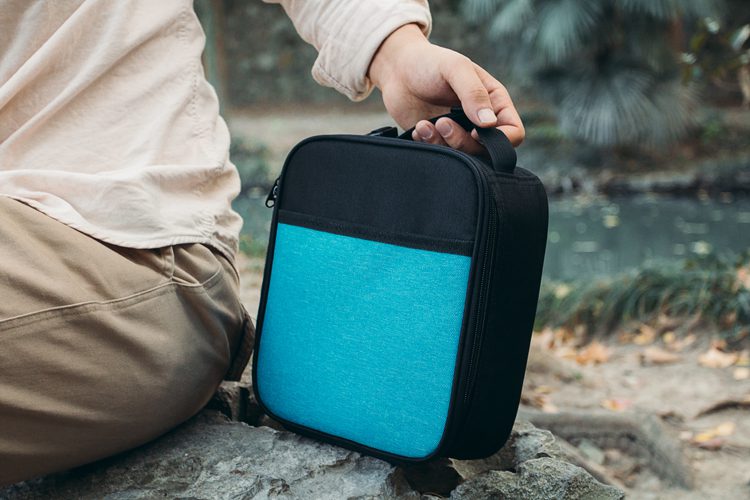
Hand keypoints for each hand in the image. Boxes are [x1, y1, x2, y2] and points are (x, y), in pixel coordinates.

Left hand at [368, 24, 523, 154]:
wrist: (397, 69)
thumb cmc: (430, 62)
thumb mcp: (455, 69)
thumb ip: (473, 94)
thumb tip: (489, 123)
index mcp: (494, 102)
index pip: (513, 132)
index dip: (499, 139)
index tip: (475, 131)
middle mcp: (480, 121)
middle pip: (487, 151)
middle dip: (463, 142)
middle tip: (442, 123)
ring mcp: (459, 133)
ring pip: (463, 157)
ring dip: (442, 144)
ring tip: (424, 125)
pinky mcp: (438, 141)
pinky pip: (441, 156)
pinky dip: (429, 145)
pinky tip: (418, 128)